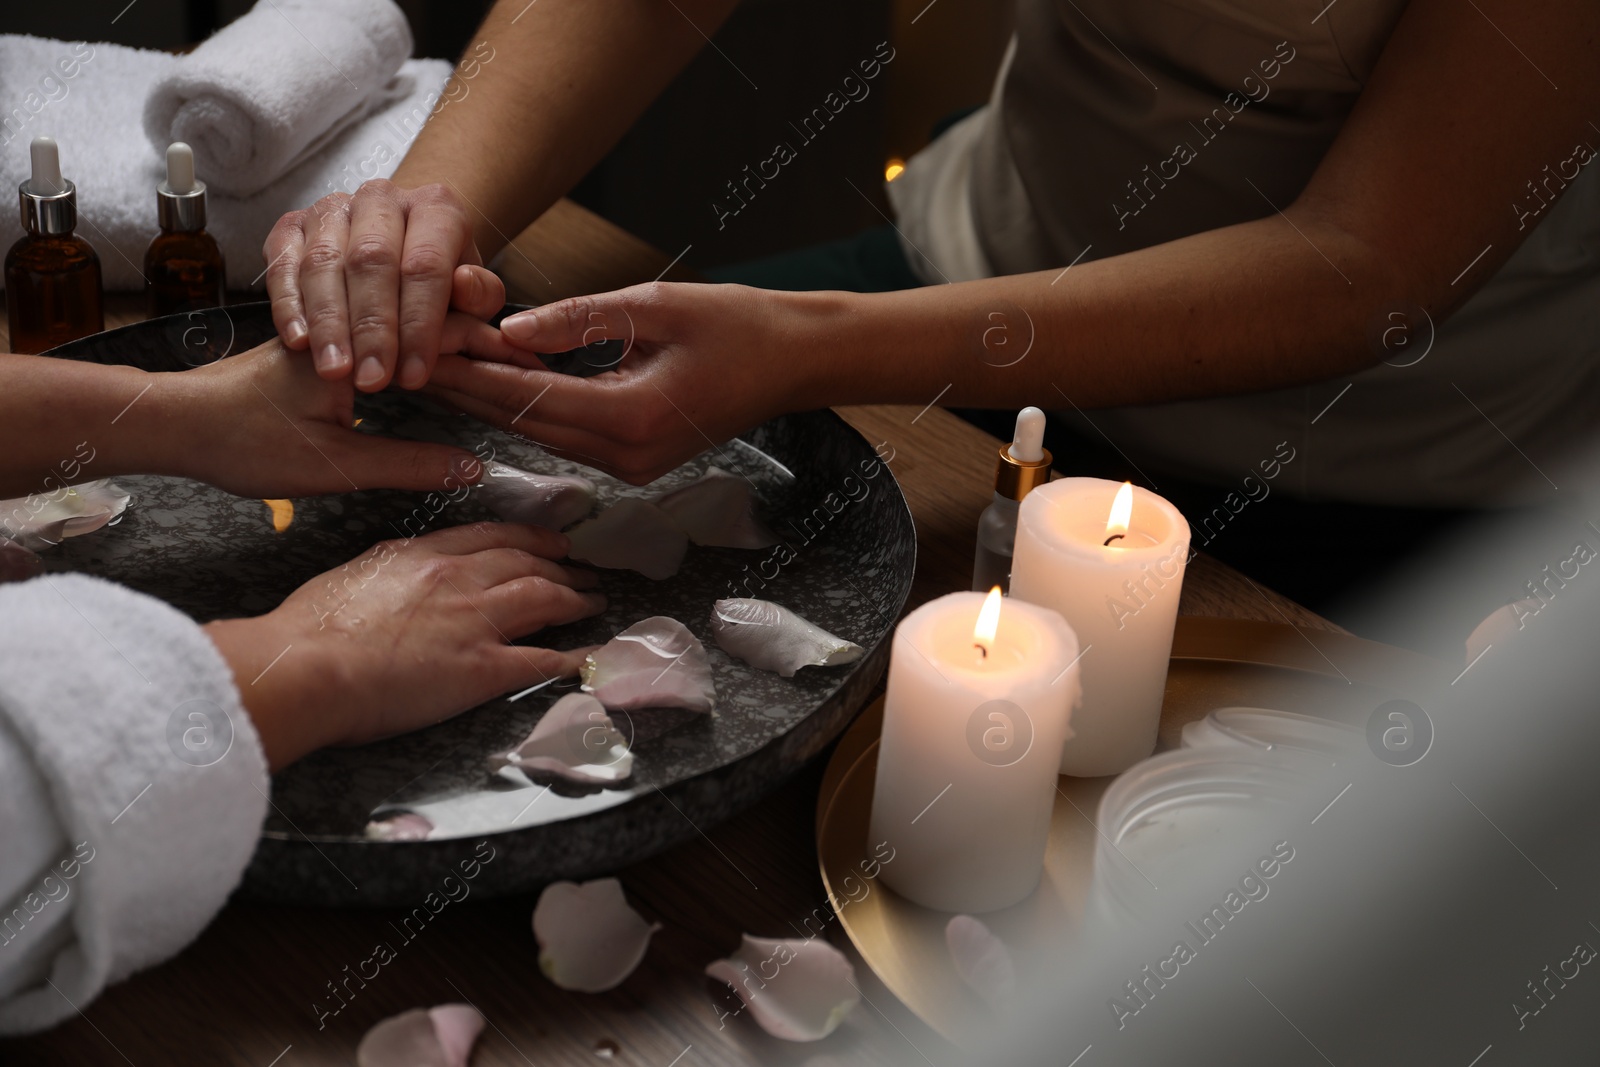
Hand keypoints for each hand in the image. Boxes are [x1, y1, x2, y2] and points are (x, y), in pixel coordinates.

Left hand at [164, 313, 525, 497]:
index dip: (493, 348)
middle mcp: (350, 321)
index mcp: (358, 341)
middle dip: (482, 336)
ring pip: (409, 318)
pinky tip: (440, 363)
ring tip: (498, 358)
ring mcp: (337, 327)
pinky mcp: (326, 343)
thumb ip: (408, 463)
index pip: (444, 331)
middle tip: (526, 361)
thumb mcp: (335, 464)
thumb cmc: (243, 441)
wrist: (173, 423)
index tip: (531, 366)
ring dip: (454, 334)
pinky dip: (419, 342)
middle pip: (434, 316)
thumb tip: (471, 467)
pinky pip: (385, 330)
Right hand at [204, 521, 605, 770]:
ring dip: (576, 598)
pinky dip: (574, 657)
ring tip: (595, 600)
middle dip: (562, 564)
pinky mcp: (483, 669)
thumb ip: (389, 568)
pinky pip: (542, 660)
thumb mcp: (354, 575)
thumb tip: (401, 572)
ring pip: (544, 598)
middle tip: (584, 569)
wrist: (308, 667)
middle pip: (527, 561)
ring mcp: (476, 622)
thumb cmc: (311, 628)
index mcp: (424, 554)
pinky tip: (591, 656)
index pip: (492, 536)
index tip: (550, 541)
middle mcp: (459, 579)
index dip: (530, 537)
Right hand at [263, 180, 505, 391]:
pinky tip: (298, 343)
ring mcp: (332, 208)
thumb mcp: (472, 293)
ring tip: (335, 371)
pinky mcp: (292, 226)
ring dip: (328, 323)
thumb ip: (478, 295)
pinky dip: (289, 305)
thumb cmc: (440, 283)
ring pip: (324, 263)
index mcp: (435, 207)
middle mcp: (380, 199)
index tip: (414, 376)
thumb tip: (465, 286)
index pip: (426, 265)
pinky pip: (283, 265)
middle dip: (372, 328)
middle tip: (372, 380)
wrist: (402, 249)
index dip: (419, 324)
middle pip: (371, 261)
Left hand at [427, 282, 824, 483]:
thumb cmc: (738, 325)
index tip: (424, 345)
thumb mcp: (657, 305)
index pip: (529, 398)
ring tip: (434, 367)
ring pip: (539, 432)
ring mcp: (631, 464)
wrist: (794, 362)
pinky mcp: (634, 459)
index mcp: (633, 417)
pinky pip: (566, 433)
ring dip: (490, 400)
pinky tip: (491, 380)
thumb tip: (510, 328)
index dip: (473, 373)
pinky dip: (528, 406)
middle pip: (523, 423)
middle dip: (465, 391)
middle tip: (406, 360)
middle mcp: (627, 455)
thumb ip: (580, 318)